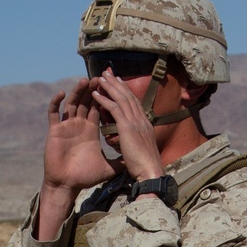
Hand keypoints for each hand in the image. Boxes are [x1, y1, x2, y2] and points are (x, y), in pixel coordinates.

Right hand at [42, 80, 114, 193]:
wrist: (67, 185)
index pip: (98, 108)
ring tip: (86, 80)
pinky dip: (56, 102)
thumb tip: (136, 163)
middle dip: (93, 89)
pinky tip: (62, 93)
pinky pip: (53, 113)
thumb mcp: (107, 168)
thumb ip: (120, 163)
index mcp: (91, 130)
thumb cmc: (84, 177)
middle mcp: (79, 125)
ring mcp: (66, 126)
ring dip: (78, 91)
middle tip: (101, 76)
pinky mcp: (54, 130)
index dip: (104, 96)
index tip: (111, 84)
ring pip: (72, 103)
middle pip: (86, 101)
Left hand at [90, 69, 164, 183]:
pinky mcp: (127, 127)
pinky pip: (114, 108)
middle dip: (117, 83)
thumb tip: (131, 145)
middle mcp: (141, 119)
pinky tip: (95, 94)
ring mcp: (135, 122)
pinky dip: (104, 100)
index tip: (119, 83)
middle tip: (107, 73)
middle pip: (128, 96)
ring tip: (99, 78)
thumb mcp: (141, 151)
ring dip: (109, 86)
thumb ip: (136, 143)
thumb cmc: (146, 167)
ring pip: (121, 98)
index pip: (135, 103)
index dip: (126, 91)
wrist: (151, 172)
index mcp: (145, 125)